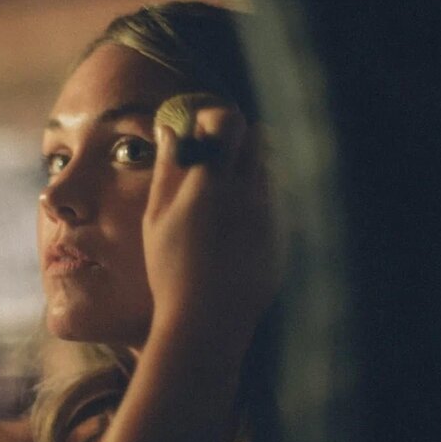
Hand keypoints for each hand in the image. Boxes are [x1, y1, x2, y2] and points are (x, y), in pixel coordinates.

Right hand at [142, 103, 282, 351]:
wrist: (207, 323)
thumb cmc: (171, 271)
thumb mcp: (157, 218)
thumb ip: (168, 168)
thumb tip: (172, 128)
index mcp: (211, 183)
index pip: (228, 121)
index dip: (215, 118)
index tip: (200, 130)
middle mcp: (247, 192)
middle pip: (256, 139)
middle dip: (235, 141)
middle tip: (212, 160)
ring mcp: (270, 214)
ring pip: (267, 170)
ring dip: (247, 172)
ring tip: (221, 200)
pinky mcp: (283, 235)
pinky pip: (274, 203)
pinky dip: (256, 204)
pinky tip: (233, 232)